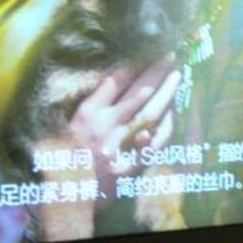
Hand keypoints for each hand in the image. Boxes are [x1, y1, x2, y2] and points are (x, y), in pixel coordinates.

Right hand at [68, 61, 182, 177]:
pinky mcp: (133, 162)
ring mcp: (122, 145)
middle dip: (156, 72)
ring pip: (151, 113)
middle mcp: (106, 126)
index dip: (134, 64)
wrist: (67, 192)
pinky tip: (174, 110)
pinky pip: (157, 140)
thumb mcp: (70, 123)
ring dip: (166, 92)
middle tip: (170, 56)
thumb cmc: (66, 153)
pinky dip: (167, 123)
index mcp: (88, 114)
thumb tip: (116, 76)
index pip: (115, 82)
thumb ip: (93, 102)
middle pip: (138, 93)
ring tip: (176, 76)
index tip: (148, 50)